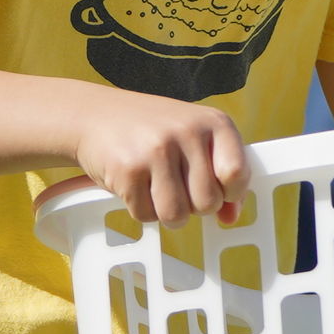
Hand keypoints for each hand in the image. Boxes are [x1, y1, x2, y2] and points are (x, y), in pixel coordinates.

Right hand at [77, 93, 252, 227]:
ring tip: (156, 188)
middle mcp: (187, 132)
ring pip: (176, 215)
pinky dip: (140, 208)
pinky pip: (145, 215)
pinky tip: (135, 184)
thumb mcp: (194, 140)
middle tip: (177, 186)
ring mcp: (157, 150)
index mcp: (214, 122)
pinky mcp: (128, 169)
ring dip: (166, 212)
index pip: (237, 174)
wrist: (95, 115)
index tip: (214, 187)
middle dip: (193, 205)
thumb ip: (220, 174)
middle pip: (207, 203)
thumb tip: (231, 218)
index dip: (228, 192)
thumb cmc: (154, 131)